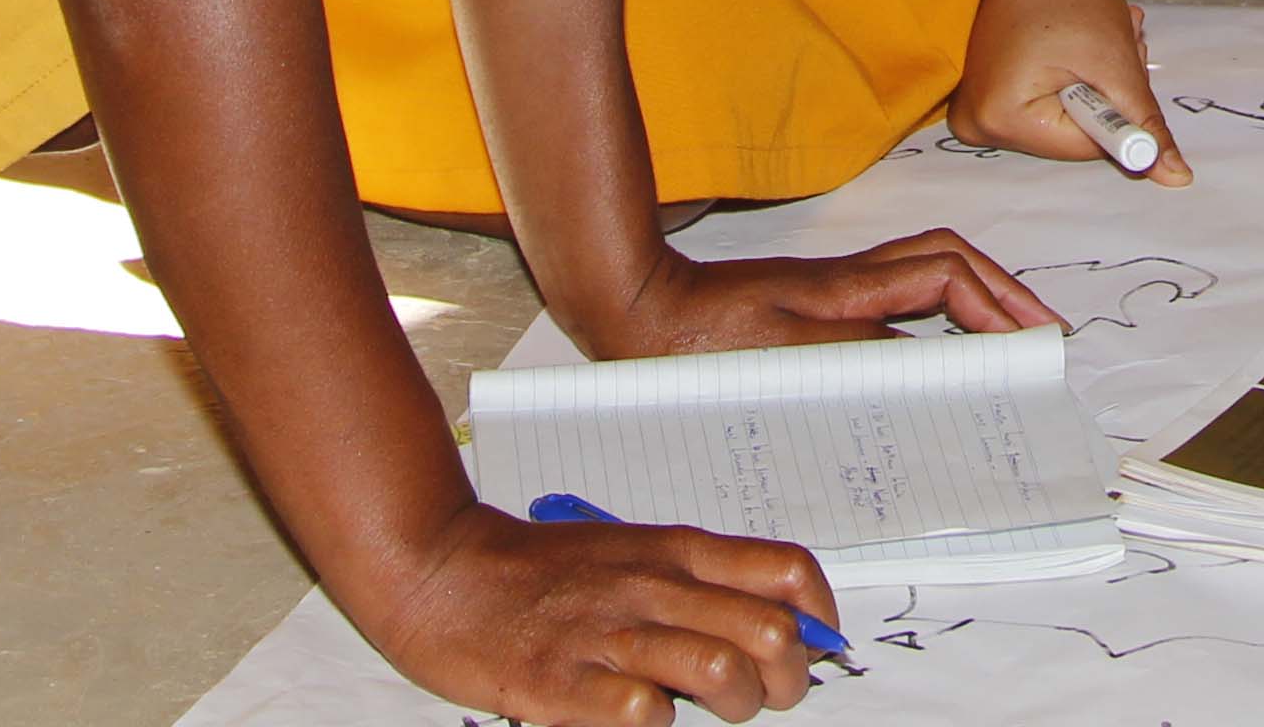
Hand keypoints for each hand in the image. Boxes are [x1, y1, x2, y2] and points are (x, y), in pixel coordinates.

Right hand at [367, 505, 838, 724]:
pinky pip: (641, 713)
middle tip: (762, 696)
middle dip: (788, 680)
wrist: (443, 570)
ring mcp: (609, 635)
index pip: (786, 573)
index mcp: (677, 553)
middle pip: (772, 633)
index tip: (815, 650)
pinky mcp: (562, 683)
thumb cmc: (544, 573)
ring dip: (734, 705)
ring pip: (722, 670)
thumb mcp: (634, 554)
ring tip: (707, 712)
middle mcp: (654, 588)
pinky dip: (655, 726)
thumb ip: (698, 584)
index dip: (820, 620)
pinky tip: (639, 717)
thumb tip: (773, 626)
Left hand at [598, 228, 1062, 353]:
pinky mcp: (814, 307)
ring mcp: (832, 291)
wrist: (634, 313)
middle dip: (1002, 290)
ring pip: (923, 272)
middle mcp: (848, 281)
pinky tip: (933, 351)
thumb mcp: (784, 356)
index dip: (997, 302)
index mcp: (847, 288)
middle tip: (1040, 333)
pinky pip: (893, 298)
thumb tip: (928, 355)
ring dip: (972, 296)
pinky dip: (932, 313)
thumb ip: (858, 353)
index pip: (946, 276)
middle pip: (947, 260)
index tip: (1032, 339)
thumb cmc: (699, 344)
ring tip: (1006, 338)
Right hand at [950, 0, 1194, 183]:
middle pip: (1073, 136)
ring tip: (1099, 37)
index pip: (1085, 146)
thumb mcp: (1116, 63)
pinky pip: (1047, 107)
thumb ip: (1144, 124)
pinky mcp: (986, 96)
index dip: (1117, 108)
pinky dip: (1076, 80)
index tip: (1124, 66)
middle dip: (1105, 93)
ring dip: (1096, 84)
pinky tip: (1080, 44)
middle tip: (1113, 43)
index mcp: (999, 118)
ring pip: (1066, 119)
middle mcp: (976, 123)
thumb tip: (1176, 178)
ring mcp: (976, 110)